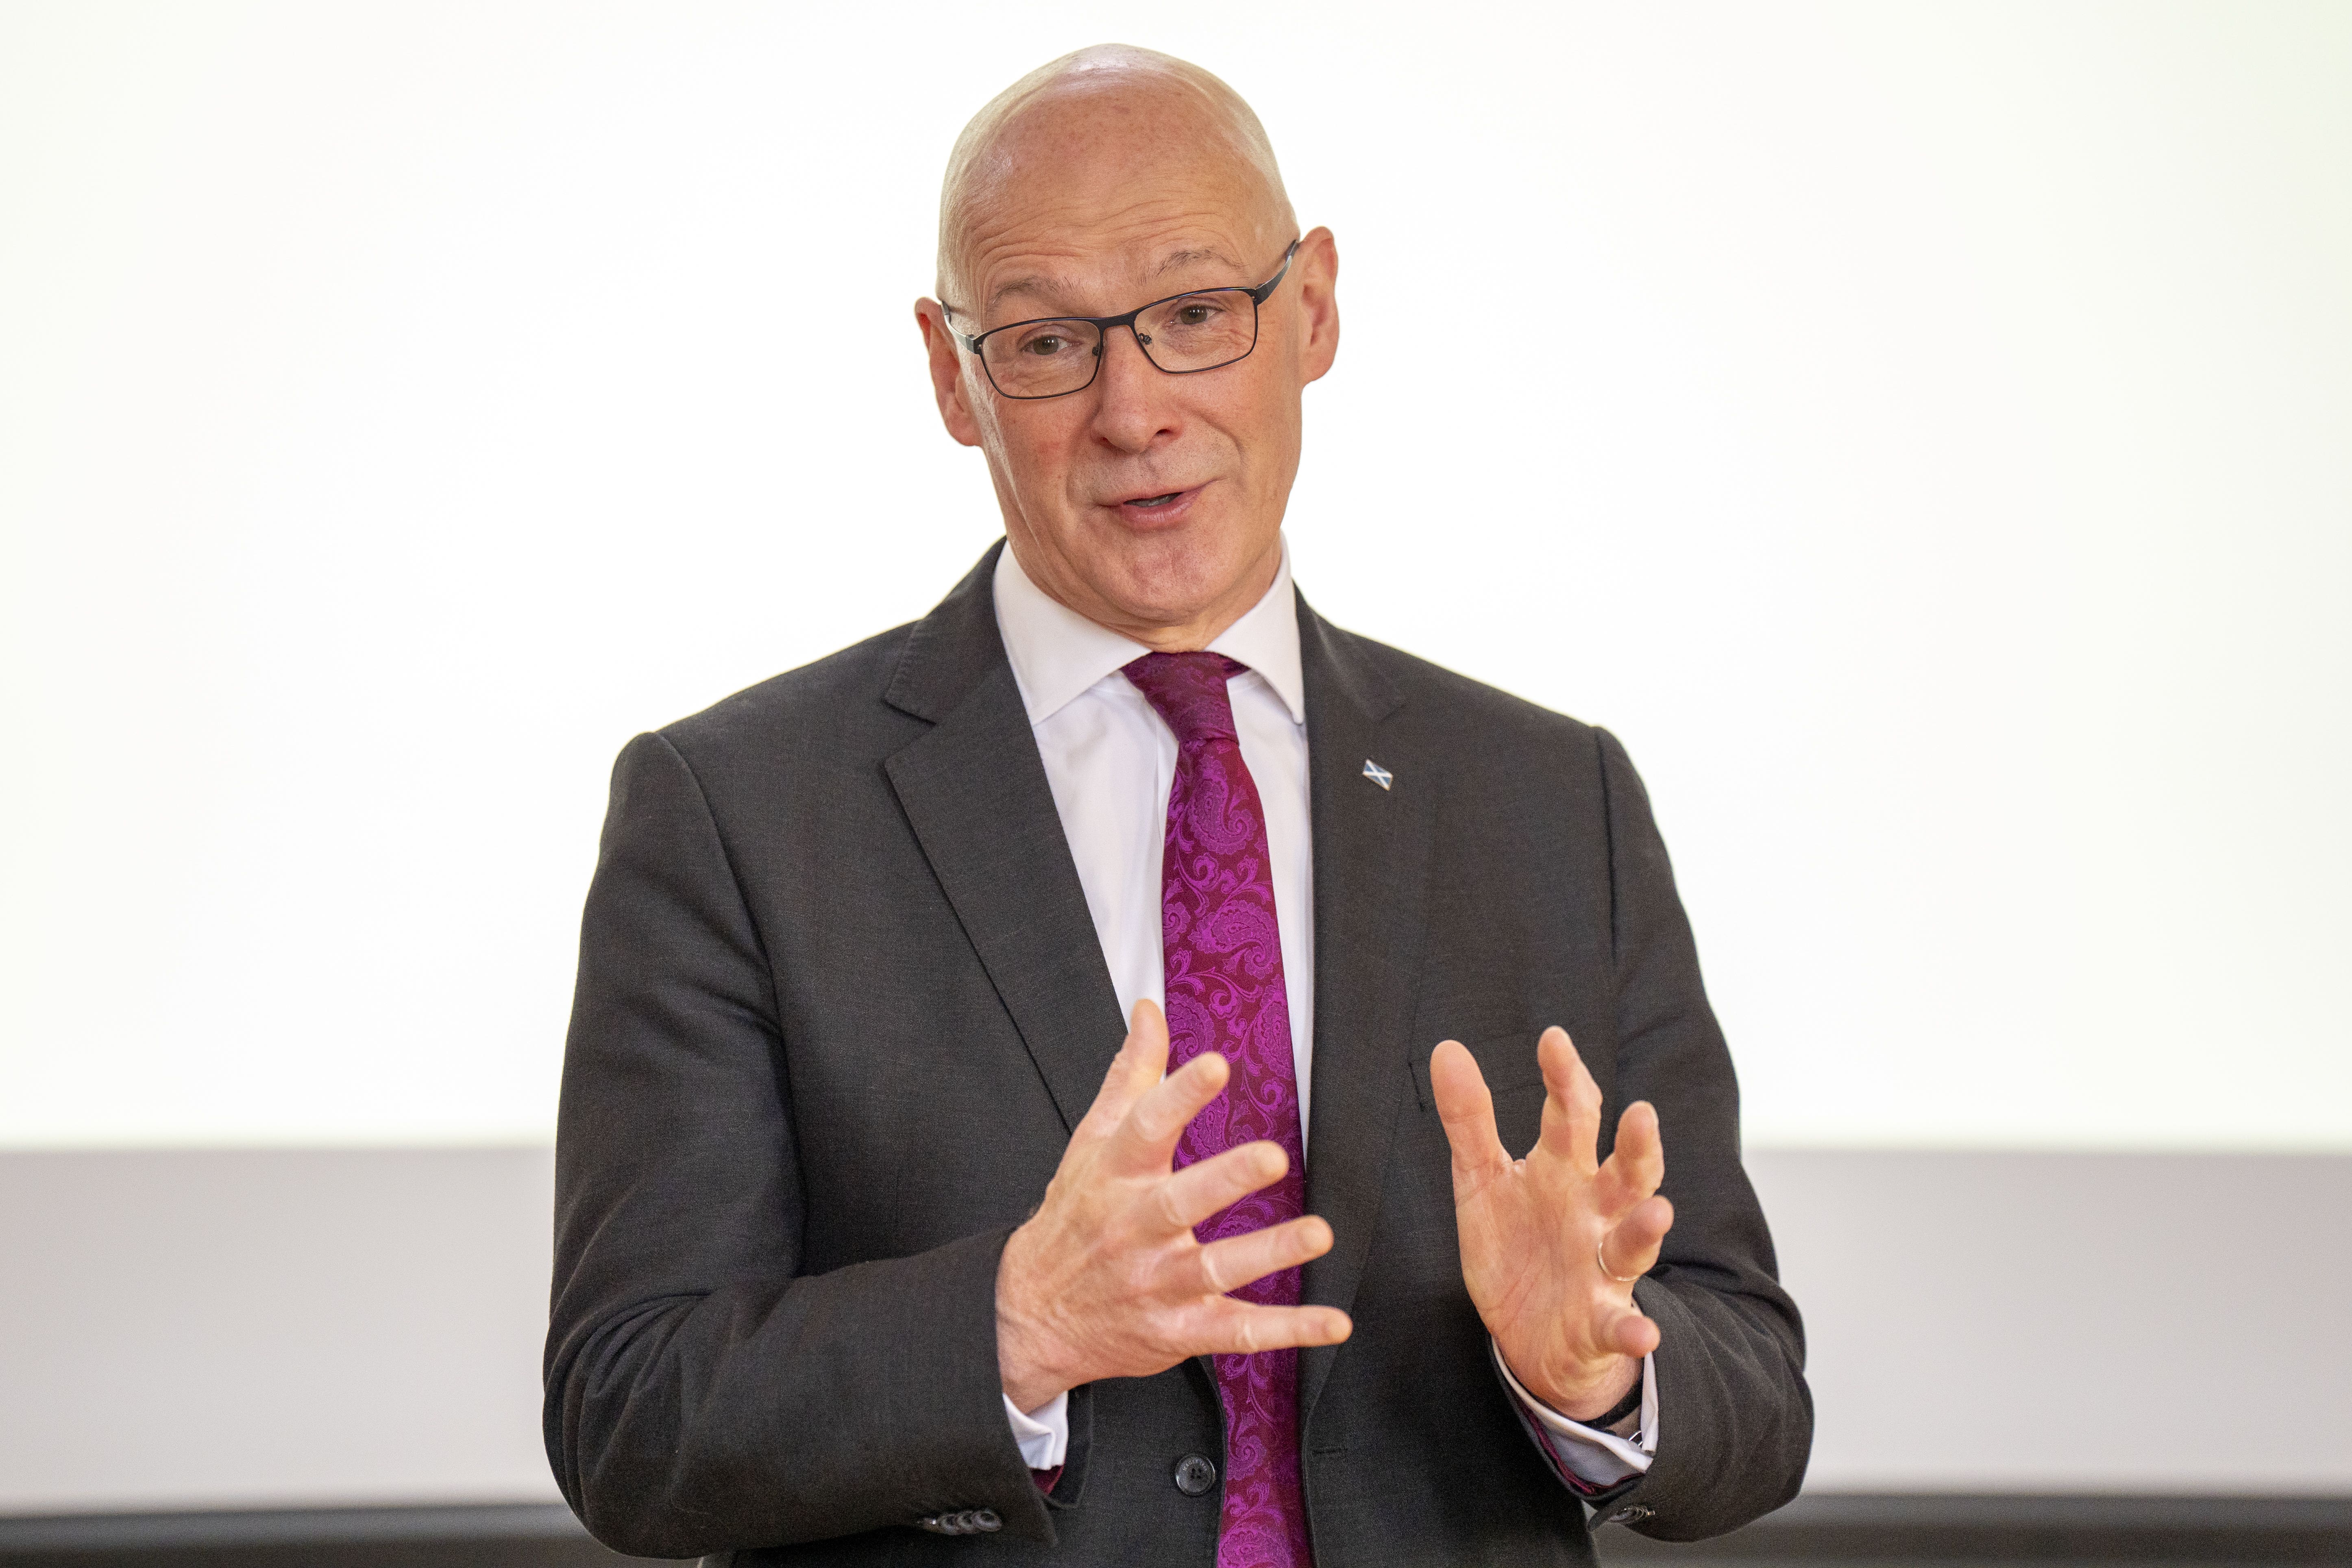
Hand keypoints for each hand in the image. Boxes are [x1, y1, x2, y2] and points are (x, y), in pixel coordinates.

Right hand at [995, 1000, 1352, 1410]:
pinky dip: (1287, 1330)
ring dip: (1268, 1252)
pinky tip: (1333, 1323)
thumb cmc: (1075, 1216)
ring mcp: (1156, 1284)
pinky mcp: (1178, 1330)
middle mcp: (1133, 1230)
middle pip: (1178, 1202)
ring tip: (1317, 1233)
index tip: (1214, 1065)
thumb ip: (1130, 1075)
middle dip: (1225, 1179)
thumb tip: (1150, 1010)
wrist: (1030, 1314)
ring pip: (1214, 1269)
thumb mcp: (1091, 1143)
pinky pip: (1236, 1332)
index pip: (1144, 1127)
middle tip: (1272, 1156)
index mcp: (1114, 1176)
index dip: (1178, 1094)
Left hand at [1430, 1028, 1672, 1421]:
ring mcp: (1604, 1267)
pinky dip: (1632, 1329)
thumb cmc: (1514, 1245)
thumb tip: (1447, 1048)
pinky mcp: (1601, 1322)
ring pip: (1633, 1243)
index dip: (1565, 1078)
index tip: (1553, 1039)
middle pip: (1626, 1172)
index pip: (1573, 1115)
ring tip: (1658, 1210)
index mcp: (1565, 1171)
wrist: (1528, 1336)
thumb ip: (1469, 1119)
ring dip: (1646, 1228)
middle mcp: (1596, 1213)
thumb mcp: (1481, 1181)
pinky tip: (1643, 1331)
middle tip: (1641, 1112)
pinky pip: (1620, 1325)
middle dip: (1637, 1145)